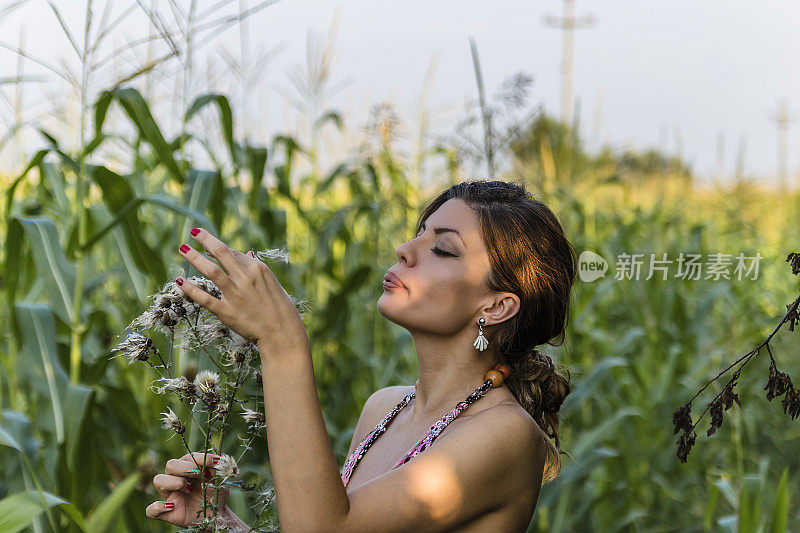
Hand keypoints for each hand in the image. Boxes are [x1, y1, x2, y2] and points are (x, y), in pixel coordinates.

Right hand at [146, 452, 229, 527]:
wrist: (215, 514)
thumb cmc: (215, 494)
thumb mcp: (220, 481)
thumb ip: (218, 471)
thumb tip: (218, 460)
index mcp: (189, 467)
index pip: (188, 457)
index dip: (202, 458)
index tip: (216, 463)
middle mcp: (176, 478)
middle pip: (170, 464)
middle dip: (187, 468)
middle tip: (202, 476)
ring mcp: (170, 494)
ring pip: (158, 480)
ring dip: (175, 483)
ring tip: (189, 490)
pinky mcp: (166, 511)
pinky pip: (151, 509)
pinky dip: (158, 507)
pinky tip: (172, 506)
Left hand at [176, 228, 308, 351]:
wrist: (282, 333)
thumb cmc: (280, 308)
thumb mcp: (271, 283)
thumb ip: (257, 269)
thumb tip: (248, 253)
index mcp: (258, 268)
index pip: (233, 253)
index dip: (217, 247)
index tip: (206, 245)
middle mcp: (245, 278)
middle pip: (221, 252)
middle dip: (205, 240)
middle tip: (193, 233)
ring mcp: (235, 294)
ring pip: (211, 271)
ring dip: (194, 258)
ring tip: (182, 249)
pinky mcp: (227, 312)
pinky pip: (204, 298)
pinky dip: (190, 289)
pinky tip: (178, 281)